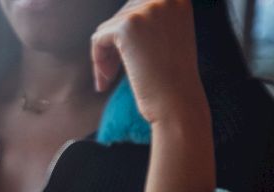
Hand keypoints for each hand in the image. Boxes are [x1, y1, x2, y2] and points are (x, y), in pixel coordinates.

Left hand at [91, 0, 206, 126]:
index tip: (123, 58)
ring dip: (104, 55)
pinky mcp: (127, 26)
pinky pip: (98, 39)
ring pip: (107, 28)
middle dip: (113, 45)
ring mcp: (146, 10)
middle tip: (111, 73)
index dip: (125, 35)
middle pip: (120, 17)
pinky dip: (97, 59)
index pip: (136, 8)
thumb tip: (121, 20)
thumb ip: (149, 23)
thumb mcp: (167, 38)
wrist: (176, 100)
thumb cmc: (171, 78)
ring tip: (109, 79)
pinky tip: (106, 80)